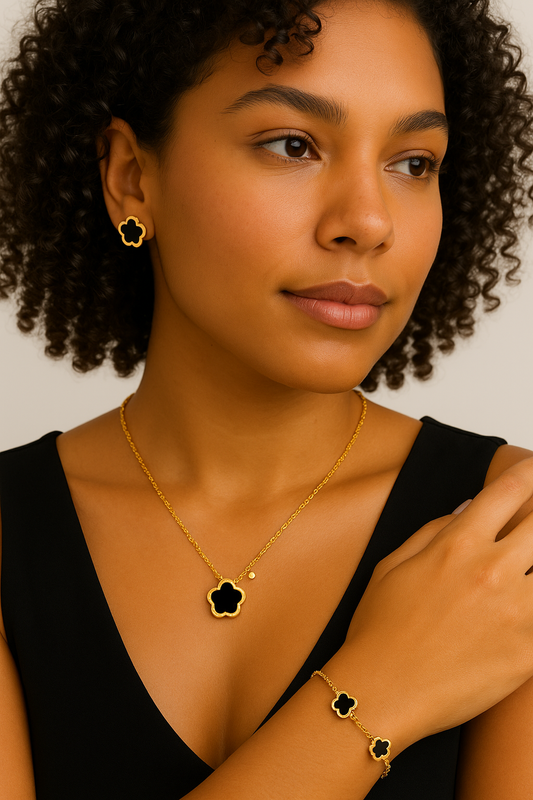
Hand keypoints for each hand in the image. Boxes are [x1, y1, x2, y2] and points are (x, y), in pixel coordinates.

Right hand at [344, 457, 532, 744]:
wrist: (383, 691)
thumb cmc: (380, 630)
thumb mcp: (392, 564)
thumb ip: (433, 531)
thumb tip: (466, 510)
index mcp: (458, 545)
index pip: (507, 492)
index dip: (528, 474)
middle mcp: (493, 571)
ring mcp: (517, 613)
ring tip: (528, 567)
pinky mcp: (529, 652)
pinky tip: (527, 607)